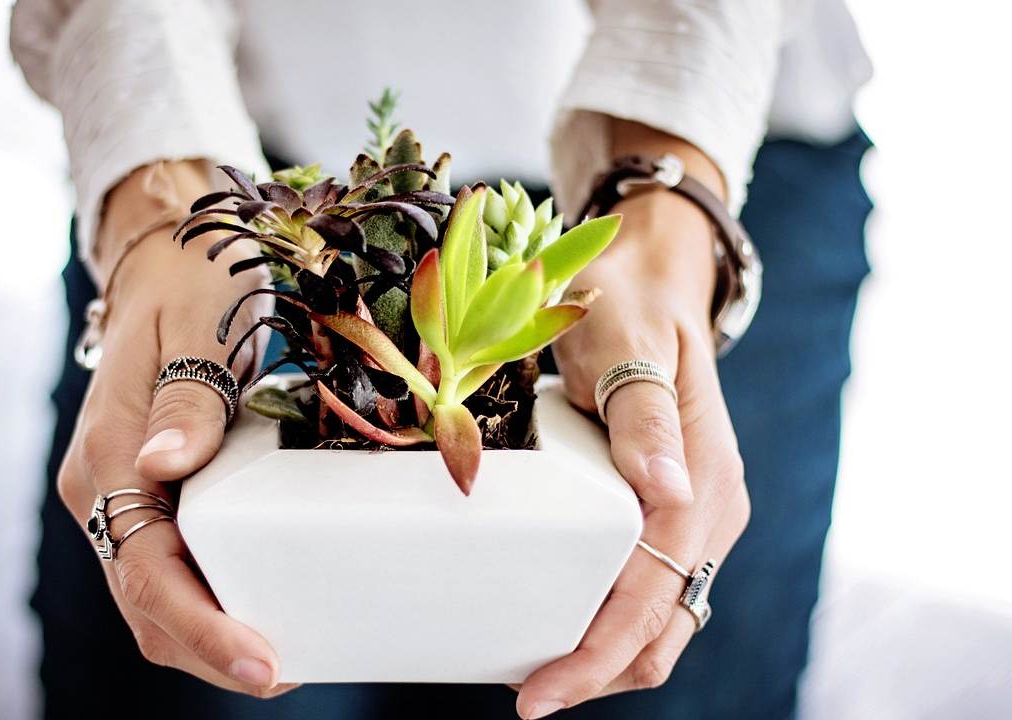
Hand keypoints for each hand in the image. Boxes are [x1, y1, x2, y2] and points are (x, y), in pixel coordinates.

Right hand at [56, 162, 294, 697]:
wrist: (165, 257)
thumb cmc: (189, 282)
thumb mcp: (196, 325)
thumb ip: (185, 399)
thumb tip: (163, 468)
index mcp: (107, 457)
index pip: (147, 571)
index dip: (204, 629)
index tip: (266, 665)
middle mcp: (104, 489)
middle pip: (147, 604)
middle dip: (210, 652)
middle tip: (288, 671)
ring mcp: (124, 494)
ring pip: (154, 596)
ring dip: (210, 637)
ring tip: (286, 657)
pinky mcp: (150, 493)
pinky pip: (172, 566)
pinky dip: (212, 602)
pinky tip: (263, 605)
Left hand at [516, 179, 749, 714]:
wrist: (650, 281)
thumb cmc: (629, 305)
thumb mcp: (627, 342)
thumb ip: (642, 413)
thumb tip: (667, 492)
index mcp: (704, 481)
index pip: (653, 594)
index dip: (598, 652)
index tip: (540, 692)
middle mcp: (708, 509)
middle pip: (662, 628)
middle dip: (598, 672)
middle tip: (527, 696)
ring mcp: (692, 515)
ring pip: (658, 620)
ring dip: (604, 657)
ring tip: (534, 674)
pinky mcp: (668, 512)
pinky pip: (645, 588)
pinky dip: (608, 623)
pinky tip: (558, 624)